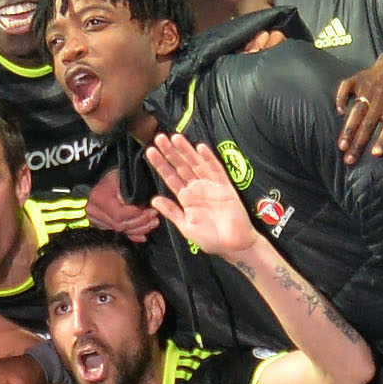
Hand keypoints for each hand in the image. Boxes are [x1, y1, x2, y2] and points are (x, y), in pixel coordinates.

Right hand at [85, 169, 159, 241]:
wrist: (89, 184)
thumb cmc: (109, 179)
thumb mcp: (119, 176)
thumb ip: (127, 189)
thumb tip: (137, 202)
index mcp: (99, 198)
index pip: (120, 213)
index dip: (137, 214)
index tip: (151, 209)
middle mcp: (95, 212)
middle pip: (120, 224)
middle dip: (140, 222)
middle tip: (154, 217)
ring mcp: (96, 220)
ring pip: (120, 231)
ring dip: (139, 229)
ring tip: (152, 223)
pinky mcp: (100, 226)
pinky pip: (117, 234)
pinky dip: (131, 236)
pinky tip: (143, 235)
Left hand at [144, 132, 256, 259]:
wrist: (233, 246)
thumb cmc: (210, 239)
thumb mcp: (186, 226)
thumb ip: (171, 211)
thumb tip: (154, 200)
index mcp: (186, 198)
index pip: (170, 177)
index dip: (160, 164)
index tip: (150, 151)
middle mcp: (197, 188)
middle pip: (181, 166)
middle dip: (170, 152)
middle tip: (159, 137)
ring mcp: (211, 186)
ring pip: (196, 164)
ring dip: (186, 151)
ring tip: (175, 137)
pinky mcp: (225, 187)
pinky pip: (216, 170)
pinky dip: (208, 159)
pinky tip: (200, 148)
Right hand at [334, 51, 382, 159]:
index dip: (382, 140)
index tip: (375, 154)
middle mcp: (380, 98)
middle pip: (368, 123)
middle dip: (358, 142)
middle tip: (349, 159)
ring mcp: (367, 88)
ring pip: (355, 111)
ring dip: (348, 128)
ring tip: (341, 145)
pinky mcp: (356, 79)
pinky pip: (345, 88)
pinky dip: (340, 98)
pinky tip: (338, 112)